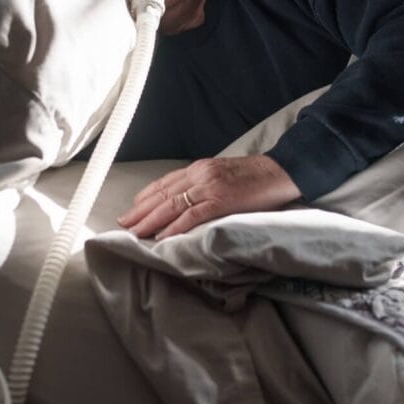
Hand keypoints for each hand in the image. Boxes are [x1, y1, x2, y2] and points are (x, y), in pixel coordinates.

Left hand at [117, 155, 301, 239]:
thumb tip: (186, 201)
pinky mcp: (221, 200)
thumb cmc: (254, 177)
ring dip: (150, 220)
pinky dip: (174, 226)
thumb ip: (203, 185)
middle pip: (163, 194)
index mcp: (199, 168)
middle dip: (140, 210)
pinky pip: (192, 215)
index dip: (145, 197)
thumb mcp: (222, 175)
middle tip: (123, 224)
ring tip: (135, 232)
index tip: (132, 209)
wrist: (280, 172)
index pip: (165, 183)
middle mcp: (199, 174)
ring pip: (172, 204)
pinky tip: (162, 235)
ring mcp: (209, 187)